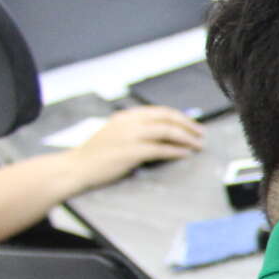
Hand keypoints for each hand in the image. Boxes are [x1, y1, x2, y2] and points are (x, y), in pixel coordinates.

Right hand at [71, 106, 203, 188]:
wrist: (76, 167)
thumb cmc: (97, 154)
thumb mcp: (116, 133)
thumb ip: (136, 129)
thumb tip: (163, 132)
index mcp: (126, 116)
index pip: (160, 111)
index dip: (180, 117)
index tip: (193, 124)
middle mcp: (129, 122)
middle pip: (167, 118)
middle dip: (189, 126)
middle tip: (202, 134)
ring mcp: (130, 136)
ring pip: (167, 132)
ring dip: (187, 138)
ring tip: (198, 145)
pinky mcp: (131, 152)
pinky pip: (160, 149)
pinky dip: (176, 151)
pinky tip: (185, 154)